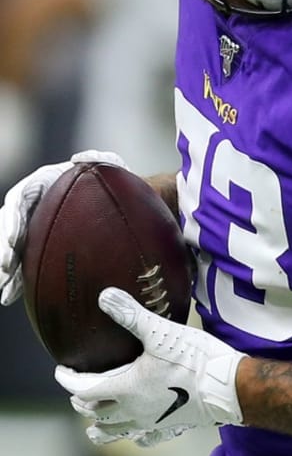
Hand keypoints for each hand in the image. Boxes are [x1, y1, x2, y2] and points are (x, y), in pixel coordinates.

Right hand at [0, 149, 126, 304]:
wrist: (116, 198)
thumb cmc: (111, 180)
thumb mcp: (109, 164)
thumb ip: (99, 158)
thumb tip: (80, 158)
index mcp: (41, 184)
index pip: (18, 199)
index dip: (12, 219)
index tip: (12, 238)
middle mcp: (32, 205)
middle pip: (8, 226)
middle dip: (3, 249)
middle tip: (6, 268)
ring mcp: (33, 225)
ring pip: (11, 248)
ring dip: (6, 269)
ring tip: (5, 290)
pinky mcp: (38, 244)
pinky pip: (24, 261)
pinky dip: (16, 279)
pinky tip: (11, 296)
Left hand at [55, 287, 243, 445]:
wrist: (231, 388)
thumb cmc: (197, 360)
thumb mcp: (162, 333)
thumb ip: (132, 316)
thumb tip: (104, 296)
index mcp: (126, 389)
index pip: (83, 389)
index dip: (68, 380)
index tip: (62, 371)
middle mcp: (133, 411)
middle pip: (95, 412)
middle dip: (83, 401)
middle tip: (80, 391)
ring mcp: (151, 424)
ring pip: (114, 432)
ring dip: (100, 426)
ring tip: (95, 423)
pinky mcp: (171, 429)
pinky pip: (144, 440)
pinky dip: (133, 436)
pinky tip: (137, 432)